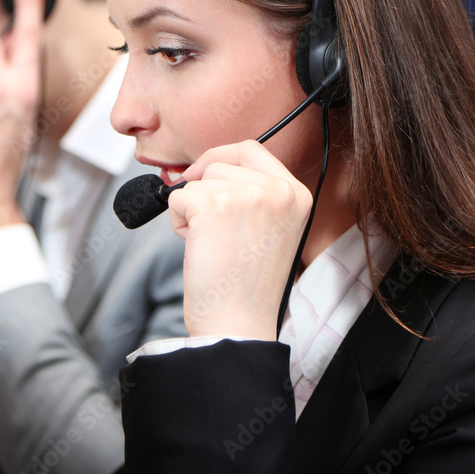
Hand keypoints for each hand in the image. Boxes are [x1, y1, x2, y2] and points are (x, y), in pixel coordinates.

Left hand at [168, 140, 312, 340]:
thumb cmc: (246, 287)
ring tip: (212, 245)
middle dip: (203, 191)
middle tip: (212, 231)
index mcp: (297, 195)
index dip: (221, 157)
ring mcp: (247, 195)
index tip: (203, 174)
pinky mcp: (214, 204)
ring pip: (197, 181)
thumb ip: (248, 194)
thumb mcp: (267, 230)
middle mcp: (278, 190)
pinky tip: (200, 248)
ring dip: (192, 211)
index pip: (252, 150)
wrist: (238, 324)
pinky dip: (178, 223)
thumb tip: (197, 170)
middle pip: (220, 163)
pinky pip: (177, 198)